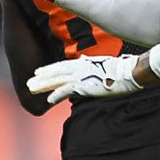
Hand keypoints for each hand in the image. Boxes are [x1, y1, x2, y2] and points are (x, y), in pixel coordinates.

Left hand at [28, 54, 142, 103]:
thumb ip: (90, 62)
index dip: (49, 69)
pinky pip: (66, 91)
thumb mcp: (102, 62)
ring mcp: (81, 77)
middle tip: (29, 82)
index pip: (62, 65)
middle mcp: (79, 68)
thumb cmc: (121, 68)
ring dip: (44, 86)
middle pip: (56, 73)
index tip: (39, 72)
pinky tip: (48, 99)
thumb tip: (84, 59)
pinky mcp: (85, 86)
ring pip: (57, 81)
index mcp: (83, 63)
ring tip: (32, 89)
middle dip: (42, 78)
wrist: (131, 72)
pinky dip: (56, 95)